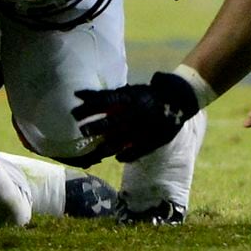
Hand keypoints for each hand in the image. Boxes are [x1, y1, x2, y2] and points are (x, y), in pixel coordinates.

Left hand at [71, 72, 198, 162]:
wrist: (176, 99)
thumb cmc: (147, 95)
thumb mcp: (129, 92)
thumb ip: (109, 96)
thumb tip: (81, 95)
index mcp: (130, 98)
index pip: (105, 102)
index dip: (89, 107)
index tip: (75, 111)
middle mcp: (136, 113)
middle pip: (112, 122)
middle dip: (96, 127)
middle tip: (82, 130)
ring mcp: (145, 127)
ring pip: (123, 139)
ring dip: (107, 146)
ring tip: (95, 151)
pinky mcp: (153, 139)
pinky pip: (138, 150)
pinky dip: (127, 155)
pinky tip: (117, 158)